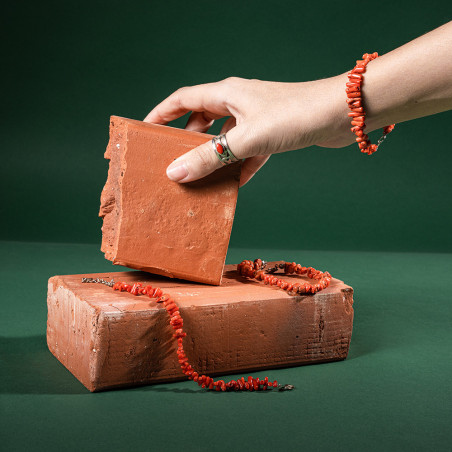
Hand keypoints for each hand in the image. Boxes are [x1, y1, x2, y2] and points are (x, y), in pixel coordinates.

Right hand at [144, 75, 350, 186]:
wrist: (342, 114)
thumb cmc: (295, 114)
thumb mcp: (246, 138)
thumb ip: (211, 156)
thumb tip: (176, 172)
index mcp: (227, 93)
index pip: (183, 99)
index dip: (162, 113)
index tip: (145, 129)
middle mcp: (240, 102)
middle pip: (202, 119)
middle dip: (186, 140)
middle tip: (172, 161)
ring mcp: (257, 118)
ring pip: (225, 138)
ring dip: (214, 157)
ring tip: (199, 177)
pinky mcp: (273, 134)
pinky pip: (248, 152)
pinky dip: (240, 166)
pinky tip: (234, 184)